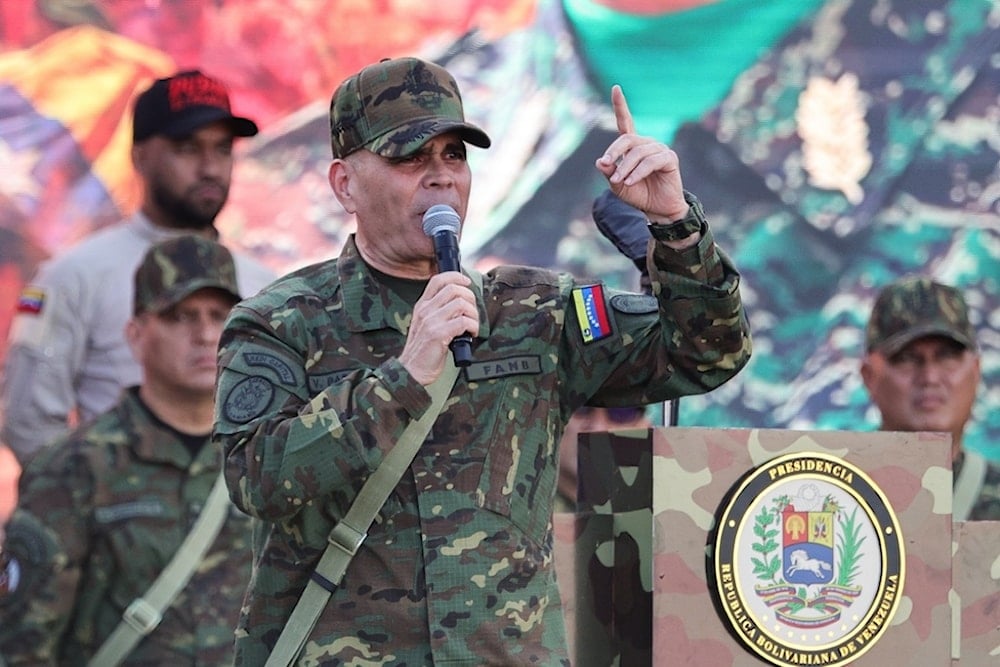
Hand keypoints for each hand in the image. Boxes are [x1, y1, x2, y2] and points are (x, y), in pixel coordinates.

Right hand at [398, 272, 478, 384]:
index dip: (456, 277)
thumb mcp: (425, 325)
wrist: (411, 371)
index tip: (467, 282)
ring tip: (472, 325)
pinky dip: (473, 326)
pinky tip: (471, 334)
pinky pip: (464, 321)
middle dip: (470, 298)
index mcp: (421, 306)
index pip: (438, 280)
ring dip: (474, 314)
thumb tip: (462, 303)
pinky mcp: (438, 334)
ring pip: (461, 304)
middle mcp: (425, 310)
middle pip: (454, 289)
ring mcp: (431, 321)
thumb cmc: (422, 351)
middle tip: (472, 312)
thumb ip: (438, 312)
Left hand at [595, 85, 688, 220]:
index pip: (625, 122)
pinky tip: (630, 182)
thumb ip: (609, 173)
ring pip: (637, 153)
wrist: (656, 210)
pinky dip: (638, 172)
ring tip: (621, 182)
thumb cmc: (638, 195)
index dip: (620, 105)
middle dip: (614, 152)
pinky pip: (650, 161)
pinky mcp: (669, 158)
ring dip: (625, 168)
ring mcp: (659, 149)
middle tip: (607, 165)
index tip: (615, 88)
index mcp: (633, 146)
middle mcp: (646, 144)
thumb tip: (600, 161)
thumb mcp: (617, 185)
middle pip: (627, 139)